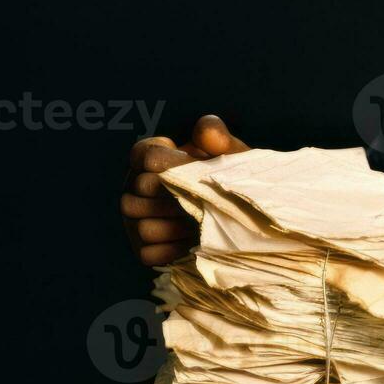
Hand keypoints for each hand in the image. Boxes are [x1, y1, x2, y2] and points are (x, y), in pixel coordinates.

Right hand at [121, 115, 249, 265]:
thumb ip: (219, 138)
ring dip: (175, 226)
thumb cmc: (233, 181)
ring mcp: (136, 221)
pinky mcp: (144, 250)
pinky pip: (149, 253)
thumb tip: (206, 130)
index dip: (166, 158)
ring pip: (143, 224)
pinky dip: (173, 250)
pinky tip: (194, 244)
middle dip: (173, 193)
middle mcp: (137, 190)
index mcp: (153, 161)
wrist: (246, 220)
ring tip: (201, 223)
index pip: (143, 153)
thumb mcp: (233, 157)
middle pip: (140, 187)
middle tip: (200, 199)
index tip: (190, 162)